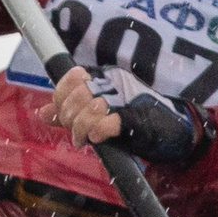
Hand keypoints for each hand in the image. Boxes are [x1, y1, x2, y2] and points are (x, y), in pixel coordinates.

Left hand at [38, 65, 210, 167]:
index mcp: (106, 77)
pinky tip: (97, 137)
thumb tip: (42, 113)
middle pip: (77, 93)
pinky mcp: (138, 120)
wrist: (176, 134)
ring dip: (81, 127)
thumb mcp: (97, 114)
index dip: (61, 98)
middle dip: (69, 116)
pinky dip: (97, 131)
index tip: (63, 115)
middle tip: (75, 132)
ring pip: (91, 107)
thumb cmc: (135, 122)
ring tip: (84, 139)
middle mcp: (117, 83)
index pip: (71, 78)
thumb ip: (70, 112)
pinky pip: (108, 122)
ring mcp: (128, 100)